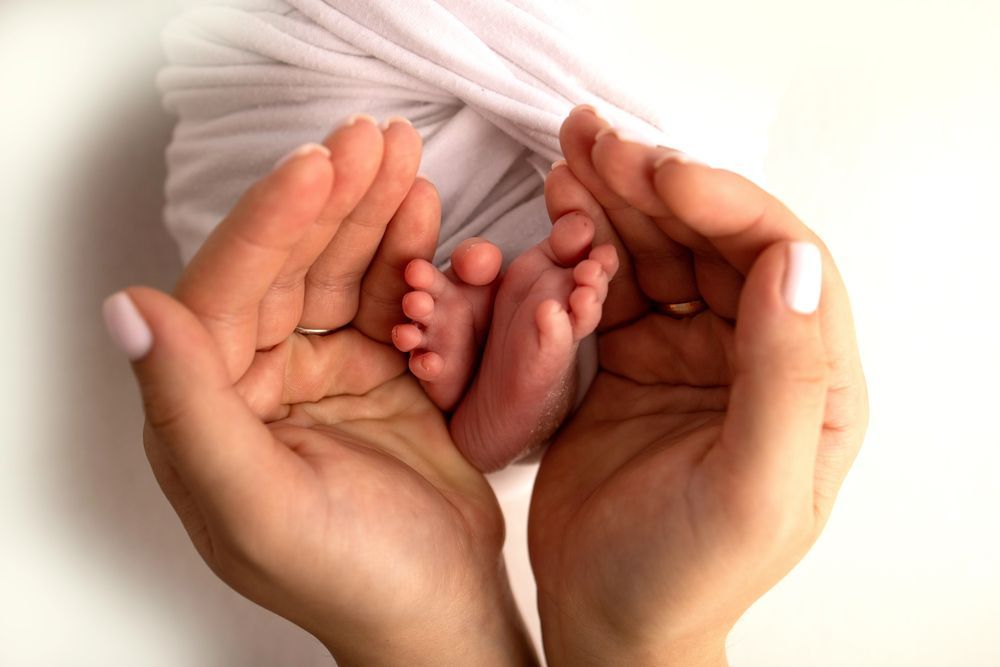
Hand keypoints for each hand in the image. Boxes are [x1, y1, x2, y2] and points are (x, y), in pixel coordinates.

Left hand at [106, 118, 535, 665]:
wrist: (441, 608)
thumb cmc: (350, 577)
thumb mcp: (258, 506)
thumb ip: (187, 411)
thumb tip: (126, 311)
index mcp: (205, 410)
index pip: (225, 293)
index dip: (270, 224)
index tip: (316, 164)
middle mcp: (252, 381)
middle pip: (286, 266)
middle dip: (331, 198)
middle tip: (373, 137)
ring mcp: (316, 371)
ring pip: (338, 269)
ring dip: (371, 210)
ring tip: (405, 154)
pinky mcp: (373, 369)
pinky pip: (385, 295)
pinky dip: (406, 254)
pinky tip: (424, 213)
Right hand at [528, 108, 868, 664]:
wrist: (607, 619)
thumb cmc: (686, 574)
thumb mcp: (752, 490)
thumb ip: (786, 379)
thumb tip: (794, 265)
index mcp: (811, 382)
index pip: (779, 259)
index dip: (722, 202)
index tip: (659, 174)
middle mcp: (753, 355)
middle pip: (713, 240)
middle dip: (656, 185)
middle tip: (597, 141)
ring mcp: (688, 352)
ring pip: (659, 250)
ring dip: (617, 200)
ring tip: (571, 158)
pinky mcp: (628, 360)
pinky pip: (610, 284)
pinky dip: (585, 244)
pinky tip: (560, 211)